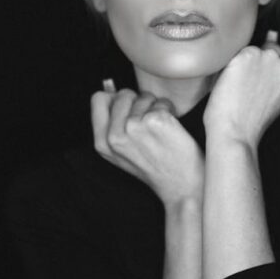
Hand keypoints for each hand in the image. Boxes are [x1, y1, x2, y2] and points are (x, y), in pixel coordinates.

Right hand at [91, 80, 204, 205]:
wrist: (181, 185)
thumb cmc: (155, 168)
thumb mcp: (121, 154)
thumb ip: (112, 126)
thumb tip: (112, 93)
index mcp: (102, 143)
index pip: (98, 98)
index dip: (115, 99)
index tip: (127, 110)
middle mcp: (115, 135)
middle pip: (122, 94)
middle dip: (137, 102)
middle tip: (147, 122)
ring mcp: (134, 127)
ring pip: (143, 96)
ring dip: (155, 107)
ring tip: (160, 130)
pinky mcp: (156, 121)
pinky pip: (162, 101)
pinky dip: (169, 111)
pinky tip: (171, 130)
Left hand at [203, 30, 279, 146]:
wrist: (236, 133)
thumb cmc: (252, 116)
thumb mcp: (273, 89)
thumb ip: (276, 62)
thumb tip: (273, 33)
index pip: (278, 59)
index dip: (264, 75)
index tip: (261, 92)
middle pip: (265, 51)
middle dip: (254, 68)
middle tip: (250, 93)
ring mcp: (268, 57)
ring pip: (249, 51)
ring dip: (240, 67)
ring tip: (241, 91)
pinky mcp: (247, 55)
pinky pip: (232, 53)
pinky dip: (227, 68)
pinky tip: (232, 86)